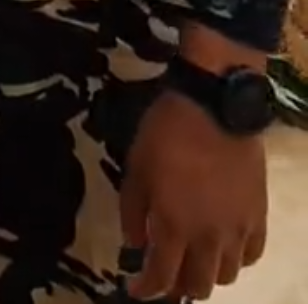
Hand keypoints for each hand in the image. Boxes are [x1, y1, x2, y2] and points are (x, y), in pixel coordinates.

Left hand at [121, 89, 266, 299]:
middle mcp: (208, 238)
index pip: (161, 278)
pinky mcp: (258, 215)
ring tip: (193, 258)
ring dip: (206, 274)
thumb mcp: (135, 168)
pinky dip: (236, 258)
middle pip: (197, 286)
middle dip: (177, 287)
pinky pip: (252, 254)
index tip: (134, 289)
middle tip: (165, 273)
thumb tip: (135, 245)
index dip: (146, 290)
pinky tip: (224, 245)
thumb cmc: (166, 133)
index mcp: (173, 227)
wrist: (215, 106)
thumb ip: (132, 211)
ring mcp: (238, 229)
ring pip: (226, 275)